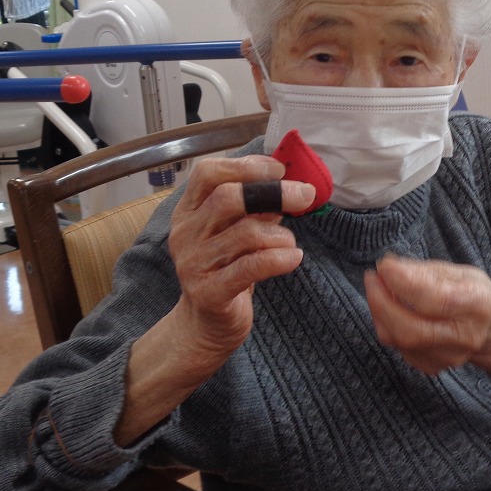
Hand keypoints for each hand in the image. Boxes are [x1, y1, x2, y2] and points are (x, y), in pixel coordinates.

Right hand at [116, 155, 313, 445]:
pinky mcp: (209, 293)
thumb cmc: (227, 269)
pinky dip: (281, 258)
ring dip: (281, 234)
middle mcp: (185, 234)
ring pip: (246, 234)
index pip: (207, 172)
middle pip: (227, 198)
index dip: (246, 165)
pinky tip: (293, 258)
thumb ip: (255, 205)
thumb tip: (292, 178)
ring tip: (290, 244)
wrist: (206, 325)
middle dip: (274, 192)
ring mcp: (193, 264)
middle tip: (305, 195)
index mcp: (188, 211)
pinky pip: (252, 267)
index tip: (279, 169)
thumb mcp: (236, 230)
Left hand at [363, 254, 490, 378]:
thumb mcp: (458, 272)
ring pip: (400, 340)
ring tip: (379, 288)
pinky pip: (398, 349)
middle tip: (372, 278)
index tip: (385, 266)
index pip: (434, 299)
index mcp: (477, 305)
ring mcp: (449, 357)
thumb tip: (389, 267)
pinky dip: (387, 326)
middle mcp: (465, 336)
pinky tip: (389, 308)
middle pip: (411, 329)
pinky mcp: (434, 366)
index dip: (403, 282)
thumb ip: (424, 271)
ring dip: (380, 312)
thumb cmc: (473, 293)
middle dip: (381, 302)